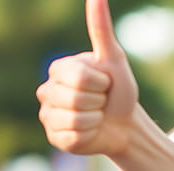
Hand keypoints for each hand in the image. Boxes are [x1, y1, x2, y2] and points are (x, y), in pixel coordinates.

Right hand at [37, 0, 138, 155]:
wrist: (126, 125)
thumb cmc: (119, 91)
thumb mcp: (114, 59)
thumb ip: (102, 29)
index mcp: (59, 69)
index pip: (80, 77)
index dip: (101, 83)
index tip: (105, 84)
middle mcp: (47, 91)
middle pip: (77, 98)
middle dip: (99, 102)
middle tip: (101, 102)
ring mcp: (49, 116)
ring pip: (75, 119)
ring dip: (96, 119)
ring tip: (97, 116)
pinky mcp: (55, 138)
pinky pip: (73, 137)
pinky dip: (90, 135)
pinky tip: (91, 131)